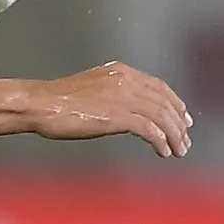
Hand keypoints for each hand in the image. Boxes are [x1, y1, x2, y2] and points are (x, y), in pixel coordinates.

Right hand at [28, 61, 193, 157]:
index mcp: (120, 72)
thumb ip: (110, 93)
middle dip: (178, 123)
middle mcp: (126, 81)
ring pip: (161, 117)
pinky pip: (150, 130)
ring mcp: (123, 98)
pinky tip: (163, 152)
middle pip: (164, 103)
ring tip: (178, 151)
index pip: (158, 87)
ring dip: (174, 136)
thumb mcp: (89, 88)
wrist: (39, 104)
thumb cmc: (54, 101)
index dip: (175, 103)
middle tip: (185, 140)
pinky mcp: (118, 116)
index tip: (183, 118)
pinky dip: (160, 142)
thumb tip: (122, 109)